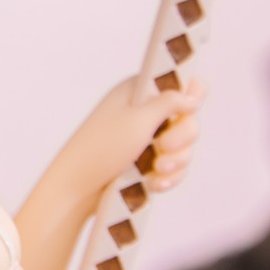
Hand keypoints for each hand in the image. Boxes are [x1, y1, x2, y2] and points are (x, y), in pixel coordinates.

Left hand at [74, 74, 204, 194]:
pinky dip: (169, 176)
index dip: (191, 92)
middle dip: (182, 135)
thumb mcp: (138, 119)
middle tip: (164, 146)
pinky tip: (156, 184)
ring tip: (157, 171)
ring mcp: (147, 138)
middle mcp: (144, 111)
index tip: (192, 107)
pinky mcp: (148, 162)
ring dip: (176, 161)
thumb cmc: (101, 148)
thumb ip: (169, 103)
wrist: (77, 188)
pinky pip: (174, 166)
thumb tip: (192, 96)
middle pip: (187, 117)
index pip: (176, 81)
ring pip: (183, 146)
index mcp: (138, 91)